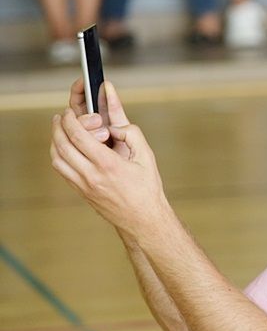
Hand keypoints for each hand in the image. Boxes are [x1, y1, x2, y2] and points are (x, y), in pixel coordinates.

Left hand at [50, 83, 169, 234]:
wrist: (142, 218)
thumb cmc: (147, 189)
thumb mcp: (147, 157)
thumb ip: (132, 135)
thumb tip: (115, 125)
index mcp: (108, 164)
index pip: (78, 136)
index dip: (70, 120)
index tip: (69, 112)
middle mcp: (92, 175)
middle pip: (62, 145)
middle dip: (58, 127)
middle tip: (59, 118)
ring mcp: (83, 185)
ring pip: (57, 159)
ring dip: (54, 142)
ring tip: (59, 131)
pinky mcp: (81, 192)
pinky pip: (62, 171)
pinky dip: (59, 156)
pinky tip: (65, 149)